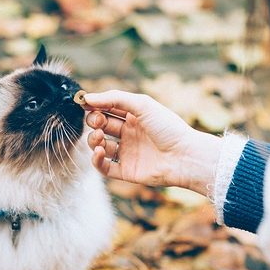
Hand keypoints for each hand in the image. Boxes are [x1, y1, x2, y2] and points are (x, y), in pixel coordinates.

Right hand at [84, 90, 221, 195]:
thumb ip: (114, 98)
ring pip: (100, 145)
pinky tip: (100, 151)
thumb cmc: (168, 127)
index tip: (84, 104)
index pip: (107, 109)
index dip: (95, 106)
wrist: (185, 156)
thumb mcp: (142, 105)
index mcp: (134, 117)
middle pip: (101, 126)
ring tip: (99, 137)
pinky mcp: (126, 171)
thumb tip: (87, 98)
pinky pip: (104, 167)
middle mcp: (129, 134)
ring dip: (93, 140)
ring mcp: (127, 153)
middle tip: (98, 122)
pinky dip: (96, 160)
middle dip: (94, 122)